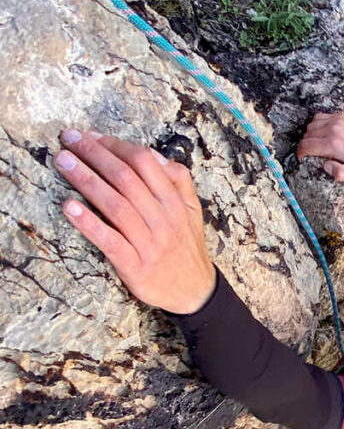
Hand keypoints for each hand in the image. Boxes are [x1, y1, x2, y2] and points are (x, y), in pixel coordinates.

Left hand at [55, 129, 215, 314]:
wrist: (194, 292)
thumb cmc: (185, 246)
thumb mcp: (191, 210)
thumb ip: (178, 181)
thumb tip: (154, 155)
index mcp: (175, 202)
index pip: (144, 163)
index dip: (115, 146)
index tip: (90, 137)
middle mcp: (163, 219)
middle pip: (126, 179)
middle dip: (94, 155)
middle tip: (69, 140)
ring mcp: (149, 243)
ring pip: (116, 205)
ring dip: (86, 180)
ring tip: (63, 162)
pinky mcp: (135, 267)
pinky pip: (110, 241)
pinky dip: (89, 223)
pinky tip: (70, 207)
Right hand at [296, 111, 343, 181]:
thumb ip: (338, 173)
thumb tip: (325, 166)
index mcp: (334, 145)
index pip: (307, 146)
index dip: (300, 153)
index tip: (301, 158)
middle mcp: (333, 130)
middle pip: (307, 135)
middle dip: (304, 145)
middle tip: (308, 153)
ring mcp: (336, 121)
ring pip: (311, 125)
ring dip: (309, 135)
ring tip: (314, 144)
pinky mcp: (339, 116)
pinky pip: (319, 117)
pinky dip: (316, 125)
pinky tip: (320, 133)